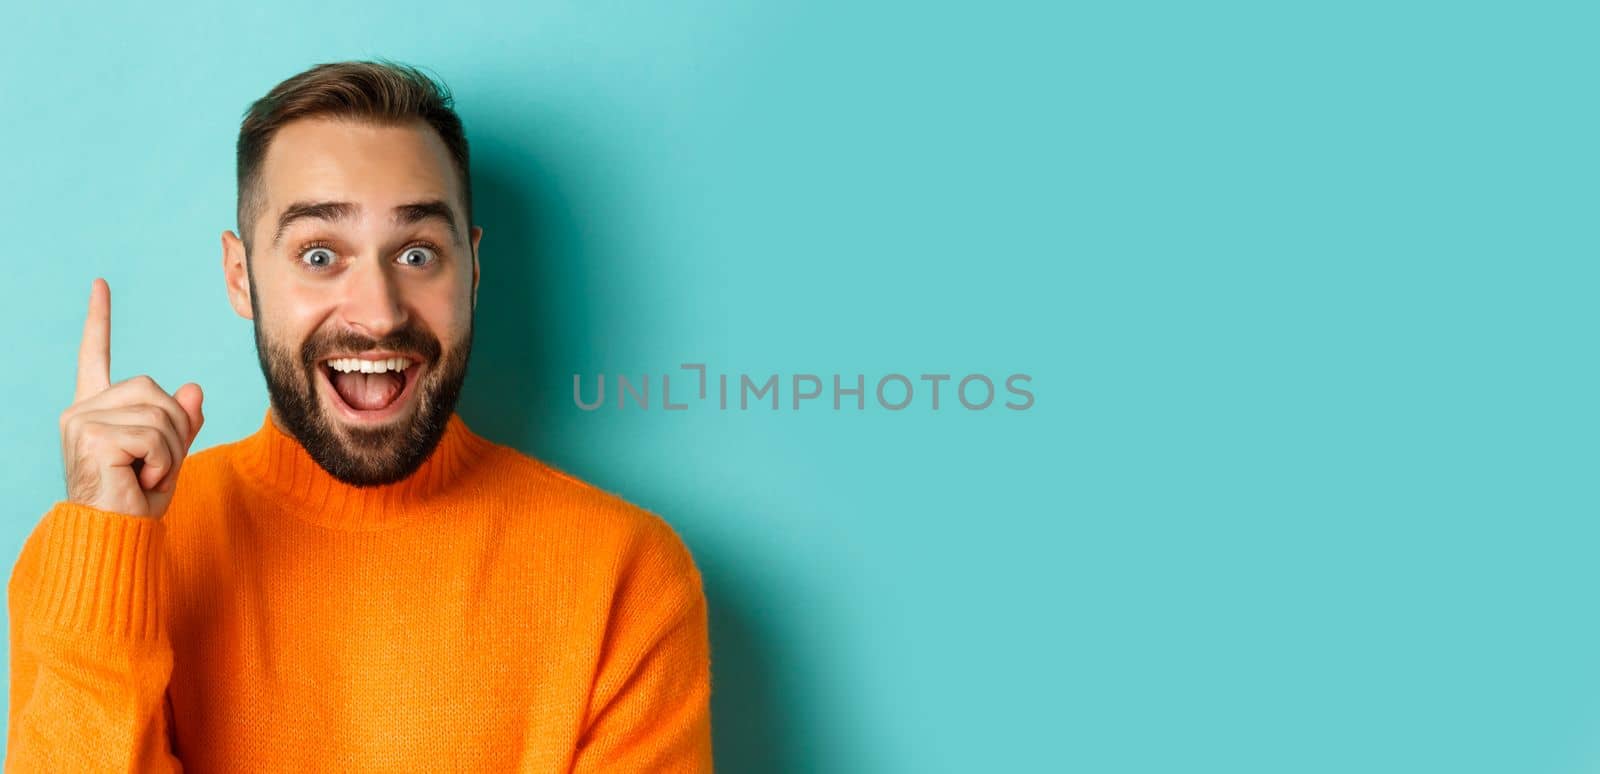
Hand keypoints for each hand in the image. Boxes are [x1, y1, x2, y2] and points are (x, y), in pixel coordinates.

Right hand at [58, 279, 204, 517]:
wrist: (114, 537)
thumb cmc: (136, 501)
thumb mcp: (169, 455)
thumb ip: (181, 422)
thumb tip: (194, 388)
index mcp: (96, 409)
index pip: (95, 356)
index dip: (99, 320)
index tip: (101, 283)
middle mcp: (82, 409)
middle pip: (155, 390)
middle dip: (174, 429)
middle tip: (153, 466)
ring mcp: (82, 420)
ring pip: (160, 413)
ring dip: (170, 450)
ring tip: (145, 475)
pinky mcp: (92, 435)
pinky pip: (154, 435)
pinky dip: (162, 461)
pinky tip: (140, 479)